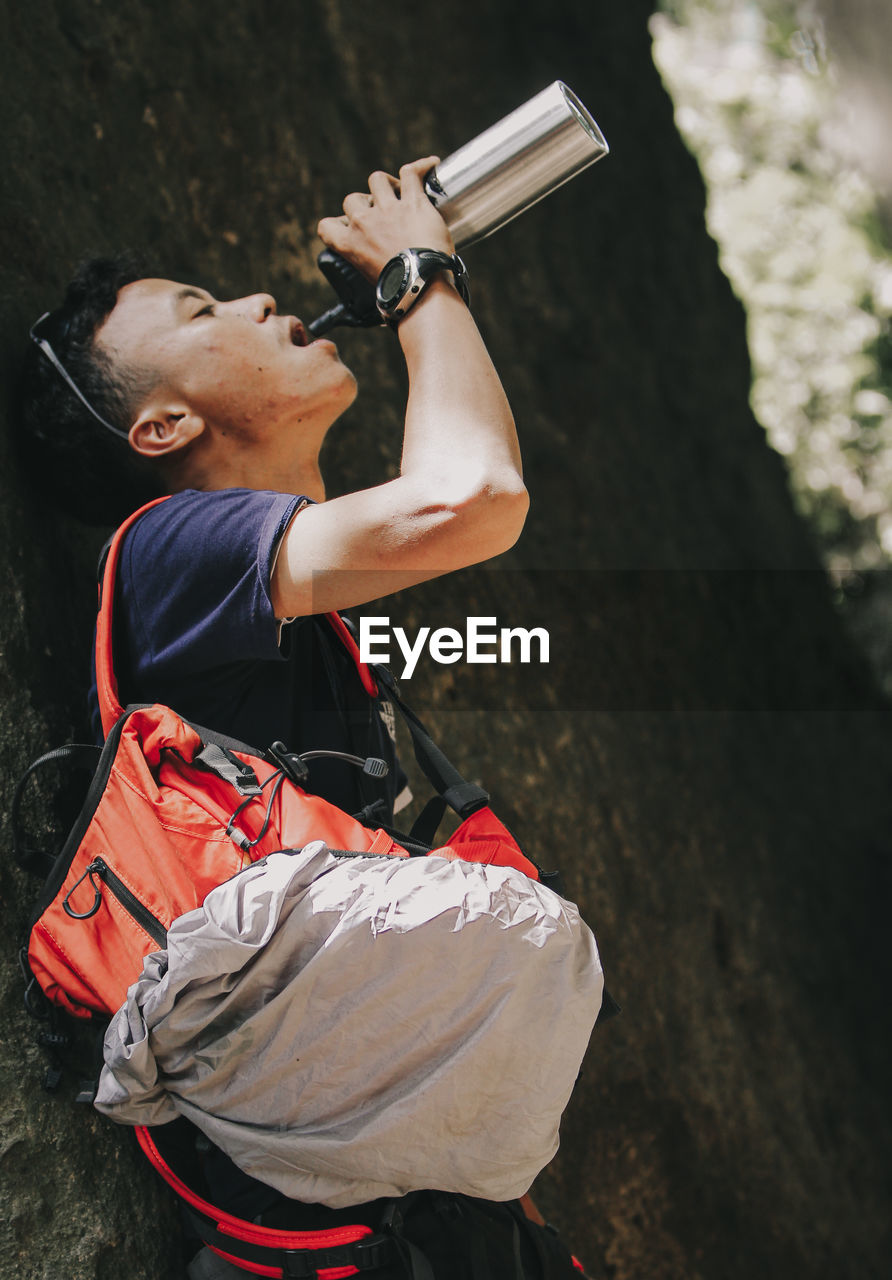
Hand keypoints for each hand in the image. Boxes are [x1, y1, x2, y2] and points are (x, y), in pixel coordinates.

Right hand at [317, 157, 455, 282]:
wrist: (422, 286)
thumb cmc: (402, 292)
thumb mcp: (374, 284)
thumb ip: (371, 272)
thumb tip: (381, 291)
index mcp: (349, 245)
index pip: (326, 226)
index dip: (337, 224)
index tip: (349, 228)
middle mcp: (364, 222)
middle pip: (353, 199)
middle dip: (366, 205)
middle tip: (383, 217)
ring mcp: (388, 209)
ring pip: (378, 180)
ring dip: (387, 184)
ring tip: (401, 192)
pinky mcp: (413, 202)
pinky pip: (412, 172)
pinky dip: (422, 167)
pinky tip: (431, 166)